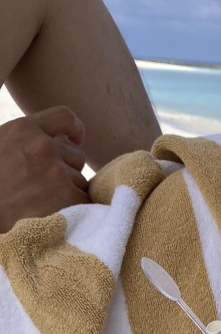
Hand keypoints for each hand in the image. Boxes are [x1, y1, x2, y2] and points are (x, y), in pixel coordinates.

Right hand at [0, 106, 88, 231]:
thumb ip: (22, 141)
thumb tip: (56, 141)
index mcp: (23, 129)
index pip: (65, 117)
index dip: (74, 130)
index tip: (75, 141)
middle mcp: (43, 146)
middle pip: (76, 155)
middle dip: (66, 170)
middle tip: (44, 189)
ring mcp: (57, 172)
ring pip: (81, 181)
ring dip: (69, 193)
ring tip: (42, 205)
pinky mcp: (68, 197)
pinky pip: (85, 201)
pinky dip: (75, 211)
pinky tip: (53, 216)